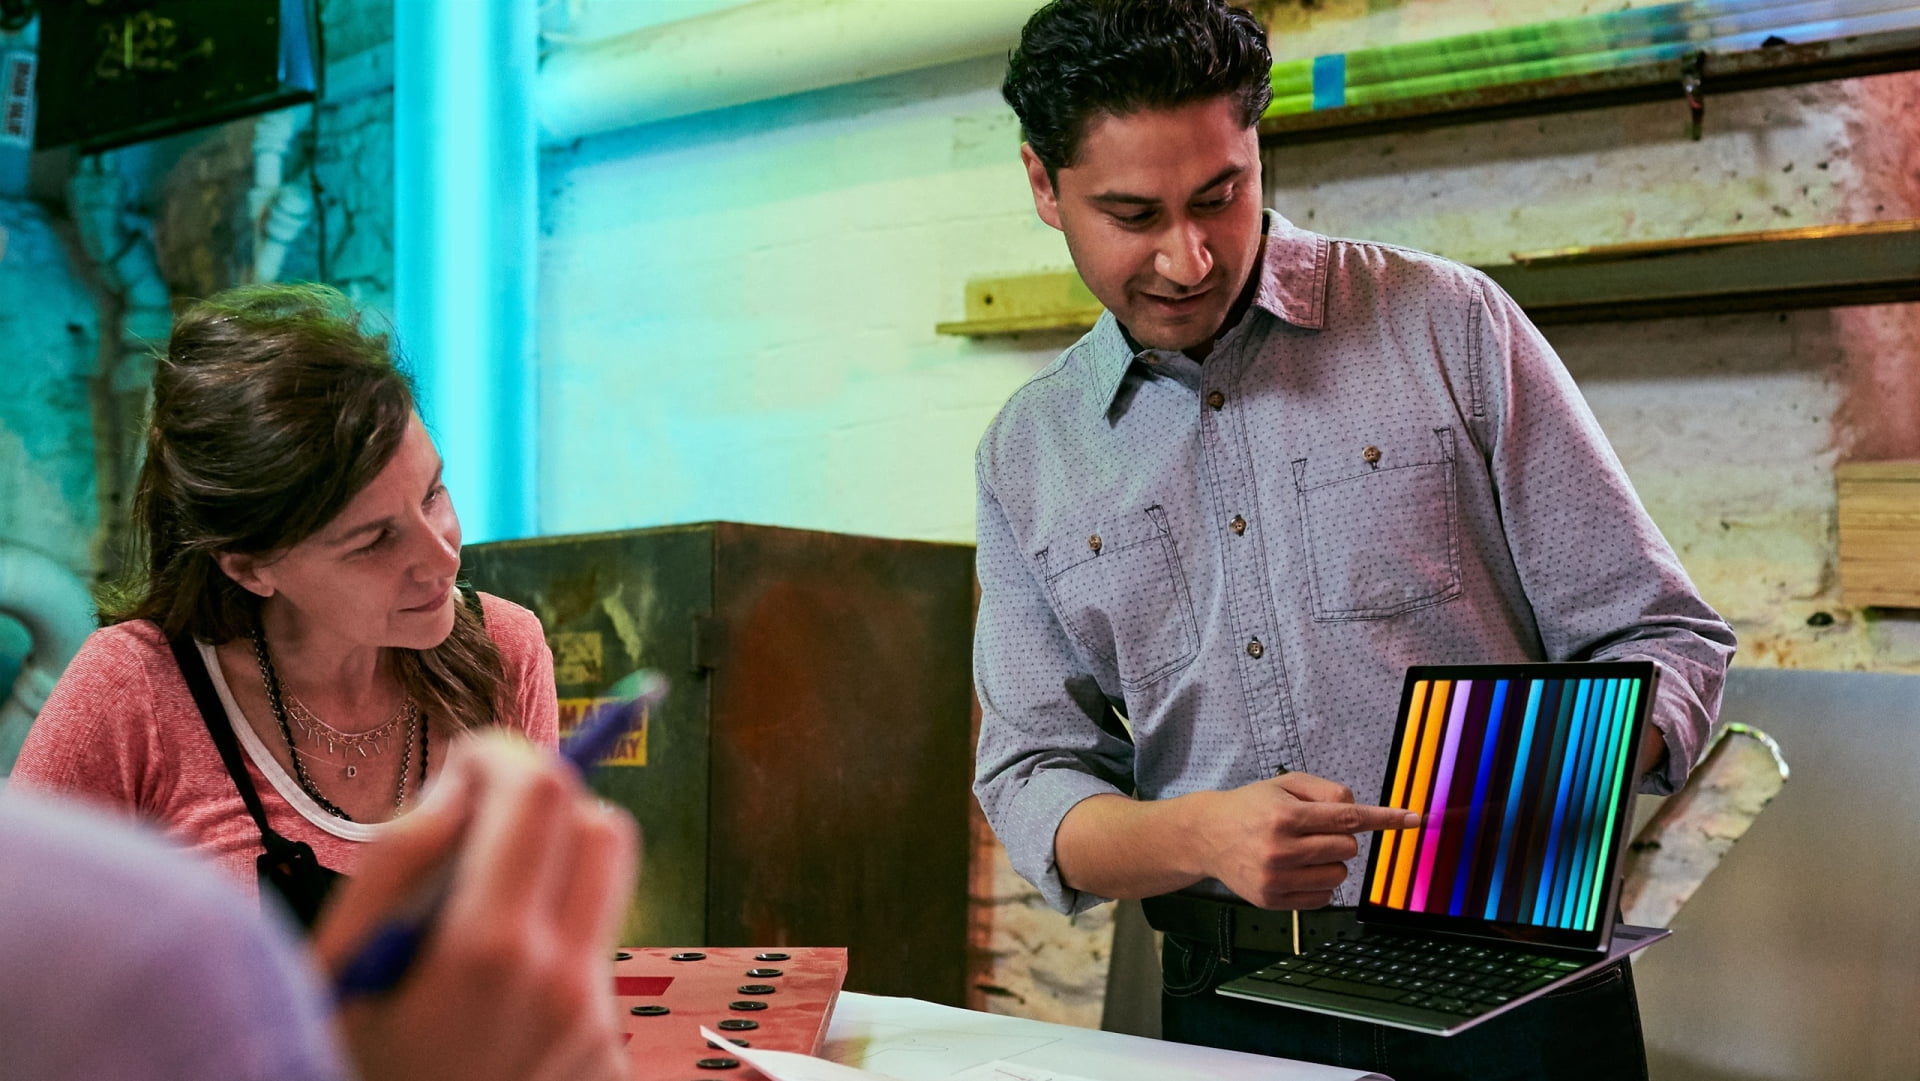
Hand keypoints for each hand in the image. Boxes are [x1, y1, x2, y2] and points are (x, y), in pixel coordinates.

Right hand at [311, 731, 638, 1080]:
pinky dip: (551, 949)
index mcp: (489, 950)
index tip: (467, 761)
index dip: (504, 754)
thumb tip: (466, 781)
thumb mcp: (339, 969)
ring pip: (606, 895)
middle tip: (482, 826)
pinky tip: (491, 997)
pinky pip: (596, 963)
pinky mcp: (609, 1060)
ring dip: (554, 876)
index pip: (543, 790)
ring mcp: (596, 1027)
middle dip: (547, 804)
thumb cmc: (346, 1069)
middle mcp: (563, 984)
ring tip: (478, 919)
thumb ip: (401, 859)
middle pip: (603, 826)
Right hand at [1195, 772, 1417, 909]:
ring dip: (1331, 862)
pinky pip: (1323, 897)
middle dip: (1339, 837)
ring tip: (1303, 851)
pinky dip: (1320, 883)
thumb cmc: (1252, 806)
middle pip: (1347, 848)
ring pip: (1339, 876)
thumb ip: (1325, 791)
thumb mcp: (1285, 785)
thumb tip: (1359, 810)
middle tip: (1312, 830)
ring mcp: (1276, 878)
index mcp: (1286, 816)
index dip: (1385, 819)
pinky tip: (1297, 870)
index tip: (1413, 819)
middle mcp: (1280, 849)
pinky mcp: (1272, 900)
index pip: (1348, 818)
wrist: (1206, 835)